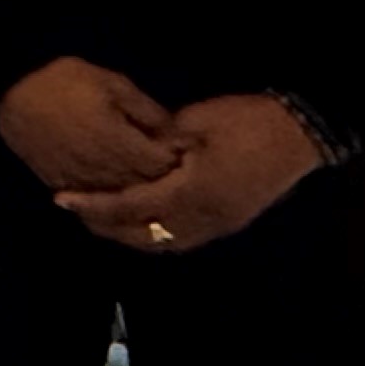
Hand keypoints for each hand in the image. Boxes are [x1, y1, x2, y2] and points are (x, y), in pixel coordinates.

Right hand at [0, 58, 179, 192]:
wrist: (12, 94)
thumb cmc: (65, 81)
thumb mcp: (112, 84)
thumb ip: (147, 111)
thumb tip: (175, 131)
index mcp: (120, 145)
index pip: (164, 164)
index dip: (180, 158)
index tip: (189, 148)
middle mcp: (105, 172)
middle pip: (146, 188)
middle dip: (164, 180)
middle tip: (178, 170)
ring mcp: (84, 185)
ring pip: (121, 203)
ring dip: (139, 197)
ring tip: (153, 186)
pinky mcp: (64, 188)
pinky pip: (94, 208)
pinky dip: (112, 206)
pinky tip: (121, 198)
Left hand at [55, 94, 324, 254]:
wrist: (302, 135)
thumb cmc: (249, 121)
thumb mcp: (196, 121)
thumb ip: (159, 141)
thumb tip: (133, 152)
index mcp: (191, 193)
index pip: (130, 206)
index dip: (93, 205)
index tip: (62, 199)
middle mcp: (202, 220)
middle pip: (142, 236)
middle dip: (105, 227)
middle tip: (76, 212)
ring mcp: (218, 226)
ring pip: (162, 244)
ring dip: (129, 235)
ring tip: (102, 218)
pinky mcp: (229, 223)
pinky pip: (182, 239)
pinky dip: (155, 234)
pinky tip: (142, 220)